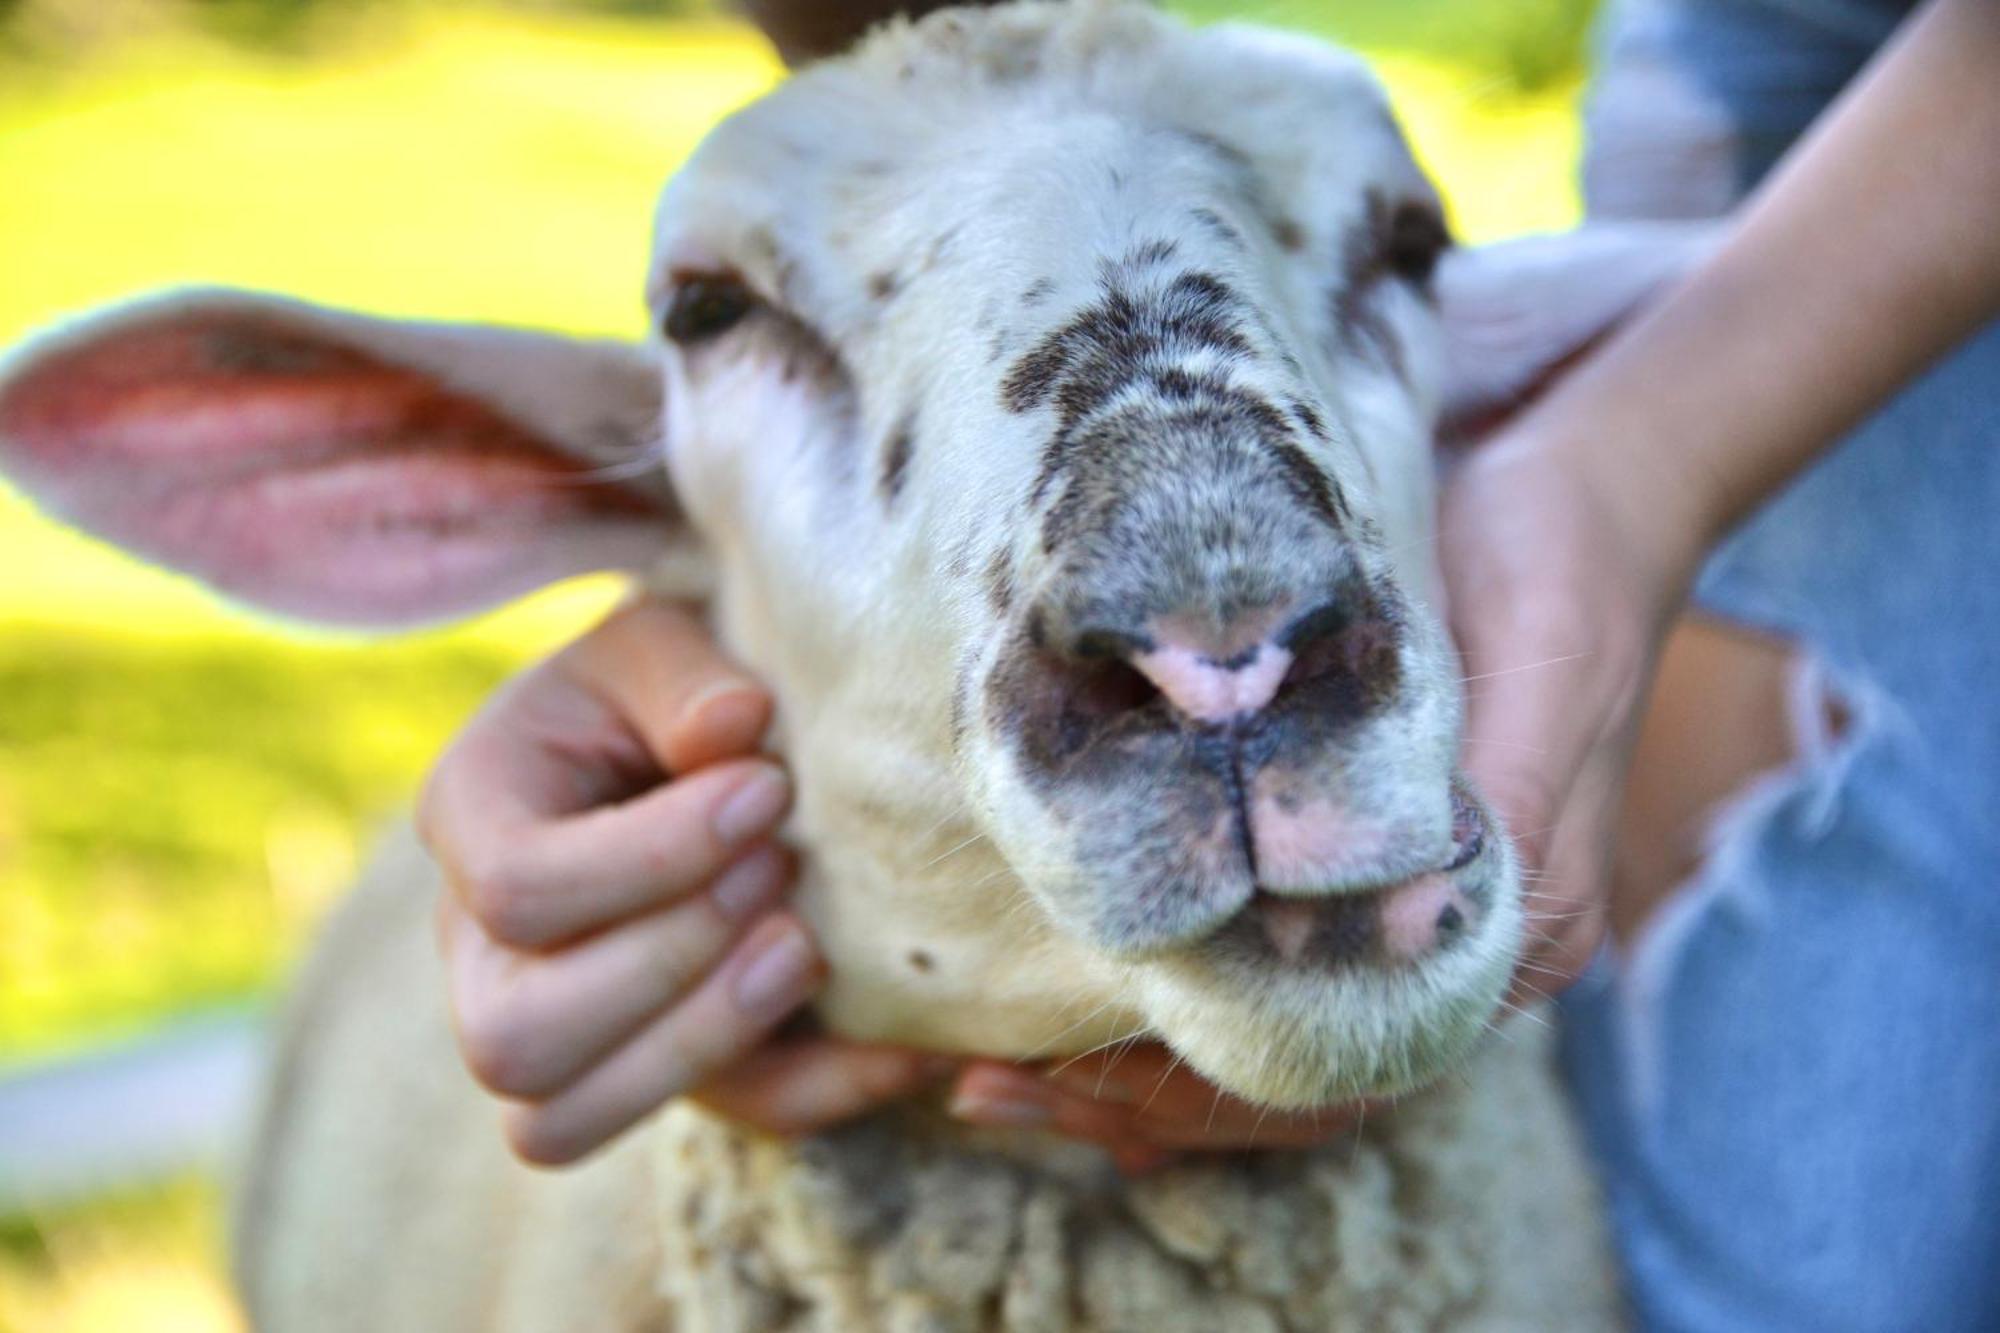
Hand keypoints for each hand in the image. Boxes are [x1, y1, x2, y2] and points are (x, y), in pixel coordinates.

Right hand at [418, 597, 946, 1164]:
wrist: (690, 744)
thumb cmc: (665, 686)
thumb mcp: (660, 643)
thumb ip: (684, 676)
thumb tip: (735, 728)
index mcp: (473, 820)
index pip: (515, 890)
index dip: (647, 858)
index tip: (765, 790)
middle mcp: (482, 953)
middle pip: (514, 1040)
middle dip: (669, 962)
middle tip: (780, 869)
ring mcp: (560, 1031)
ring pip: (560, 1123)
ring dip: (706, 1043)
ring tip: (807, 946)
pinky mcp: (659, 1072)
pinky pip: (713, 1128)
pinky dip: (818, 1095)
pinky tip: (902, 1039)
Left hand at [945, 427, 1705, 1164]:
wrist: (1588, 489)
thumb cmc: (1561, 568)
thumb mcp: (1537, 672)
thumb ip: (1486, 808)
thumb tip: (1393, 934)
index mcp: (1515, 933)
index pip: (1339, 1070)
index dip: (1199, 1098)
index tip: (1060, 1079)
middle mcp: (1454, 946)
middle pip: (1283, 1078)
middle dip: (1136, 1100)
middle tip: (987, 1088)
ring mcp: (1397, 904)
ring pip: (1255, 1034)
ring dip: (1130, 1064)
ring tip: (995, 1072)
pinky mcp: (1350, 853)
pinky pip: (1246, 964)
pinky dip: (1159, 992)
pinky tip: (1064, 998)